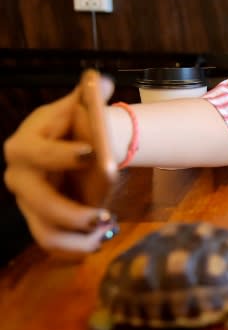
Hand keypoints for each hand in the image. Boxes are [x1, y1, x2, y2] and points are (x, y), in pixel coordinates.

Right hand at [3, 77, 116, 253]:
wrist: (74, 149)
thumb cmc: (75, 127)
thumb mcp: (79, 109)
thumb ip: (88, 96)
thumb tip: (97, 81)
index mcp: (25, 146)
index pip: (40, 153)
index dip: (64, 155)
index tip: (94, 155)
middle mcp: (19, 177)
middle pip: (40, 202)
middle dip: (72, 211)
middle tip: (104, 214)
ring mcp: (28, 203)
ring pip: (44, 232)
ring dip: (75, 237)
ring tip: (105, 230)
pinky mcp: (40, 221)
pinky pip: (52, 244)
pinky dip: (76, 248)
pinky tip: (99, 240)